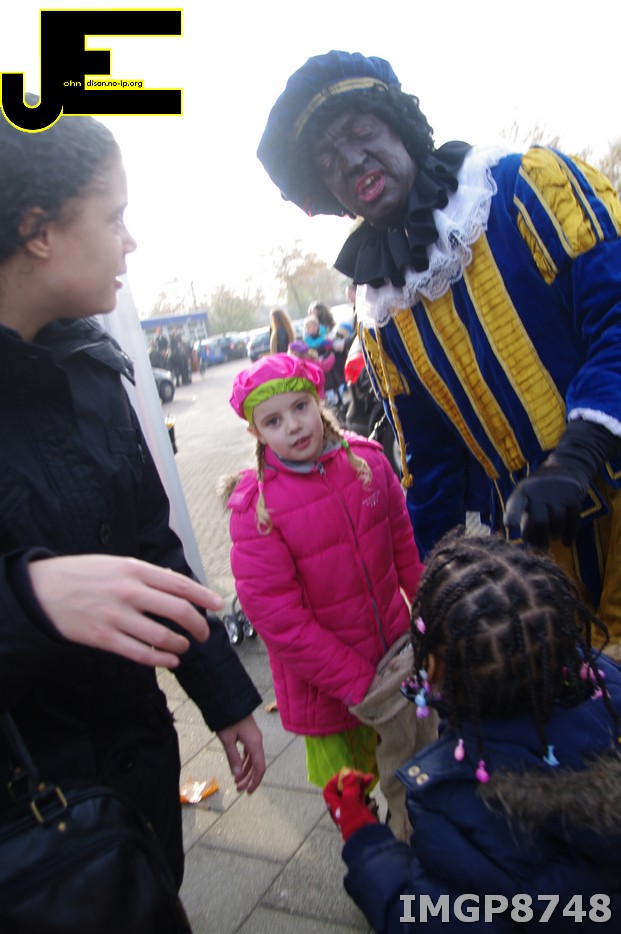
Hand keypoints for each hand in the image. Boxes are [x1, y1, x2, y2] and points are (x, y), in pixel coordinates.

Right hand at [28, 554, 223, 668]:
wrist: (42, 590)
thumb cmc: (81, 574)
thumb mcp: (116, 564)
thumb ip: (146, 575)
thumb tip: (175, 585)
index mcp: (134, 569)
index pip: (180, 584)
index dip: (204, 596)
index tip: (218, 605)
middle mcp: (129, 592)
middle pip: (178, 611)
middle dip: (198, 625)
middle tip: (203, 633)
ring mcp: (116, 616)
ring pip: (163, 636)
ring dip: (181, 644)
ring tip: (184, 646)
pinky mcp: (104, 639)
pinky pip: (141, 653)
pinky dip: (161, 659)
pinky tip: (170, 660)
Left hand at [217, 715, 265, 793]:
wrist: (228, 701)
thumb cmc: (227, 720)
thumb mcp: (227, 740)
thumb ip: (233, 758)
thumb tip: (238, 776)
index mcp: (255, 743)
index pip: (260, 767)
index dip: (255, 781)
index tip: (248, 792)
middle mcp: (257, 741)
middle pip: (257, 765)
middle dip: (249, 779)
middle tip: (238, 789)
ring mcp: (254, 738)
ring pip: (254, 759)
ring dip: (246, 771)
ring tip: (237, 781)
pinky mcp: (249, 735)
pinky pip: (250, 752)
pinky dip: (245, 762)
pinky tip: (238, 767)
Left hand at [323, 768, 378, 839]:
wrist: (366, 837)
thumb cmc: (354, 820)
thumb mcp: (349, 802)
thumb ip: (349, 787)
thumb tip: (350, 774)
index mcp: (333, 804)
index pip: (330, 788)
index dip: (337, 779)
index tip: (346, 773)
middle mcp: (340, 803)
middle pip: (343, 786)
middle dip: (351, 778)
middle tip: (359, 774)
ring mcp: (350, 805)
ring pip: (353, 788)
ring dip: (359, 781)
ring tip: (368, 776)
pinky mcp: (360, 806)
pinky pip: (360, 793)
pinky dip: (364, 786)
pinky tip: (370, 780)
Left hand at [503, 466, 584, 547]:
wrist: (563, 469)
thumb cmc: (538, 494)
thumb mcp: (526, 501)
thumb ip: (526, 522)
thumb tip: (531, 544)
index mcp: (522, 493)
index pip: (516, 504)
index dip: (513, 516)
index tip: (509, 526)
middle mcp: (539, 492)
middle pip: (539, 521)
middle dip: (540, 539)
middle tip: (541, 548)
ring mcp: (557, 495)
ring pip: (557, 522)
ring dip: (555, 535)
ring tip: (552, 536)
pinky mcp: (573, 499)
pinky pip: (573, 522)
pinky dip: (569, 535)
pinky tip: (566, 542)